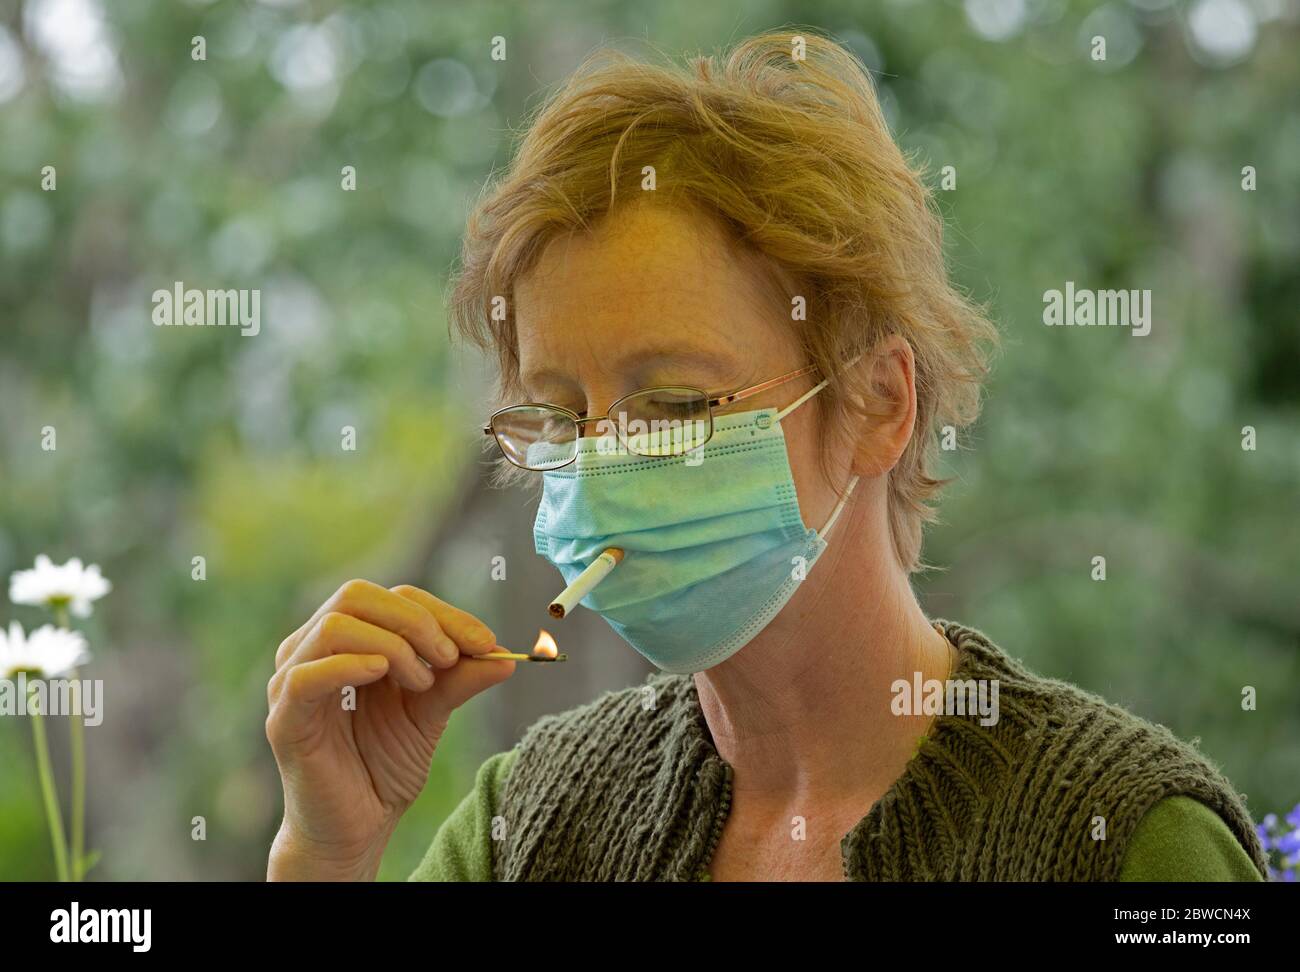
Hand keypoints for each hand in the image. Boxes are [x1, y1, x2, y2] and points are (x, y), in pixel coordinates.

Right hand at [265, 580, 512, 879]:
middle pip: (357, 596)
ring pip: (334, 625)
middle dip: (415, 620)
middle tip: (452, 655)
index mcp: (347, 641)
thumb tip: (506, 655)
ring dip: (392, 644)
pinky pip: (307, 675)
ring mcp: (291, 682)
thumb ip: (460, 679)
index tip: (486, 641)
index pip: (391, 598)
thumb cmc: (384, 767)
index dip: (441, 612)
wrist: (356, 829)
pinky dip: (350, 665)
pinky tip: (382, 674)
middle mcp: (311, 651)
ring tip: (423, 682)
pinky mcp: (285, 720)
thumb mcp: (431, 714)